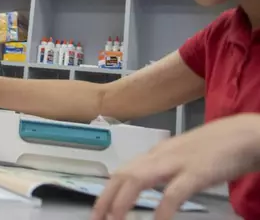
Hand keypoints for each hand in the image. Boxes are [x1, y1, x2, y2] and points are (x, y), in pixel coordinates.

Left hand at [91, 113, 259, 219]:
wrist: (247, 134)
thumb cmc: (219, 147)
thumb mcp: (184, 156)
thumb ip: (166, 168)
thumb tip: (150, 184)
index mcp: (158, 153)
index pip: (123, 171)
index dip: (107, 191)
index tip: (98, 210)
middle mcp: (161, 155)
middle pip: (123, 175)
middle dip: (106, 199)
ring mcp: (177, 162)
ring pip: (138, 179)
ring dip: (122, 202)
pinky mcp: (197, 172)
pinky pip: (174, 192)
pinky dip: (162, 209)